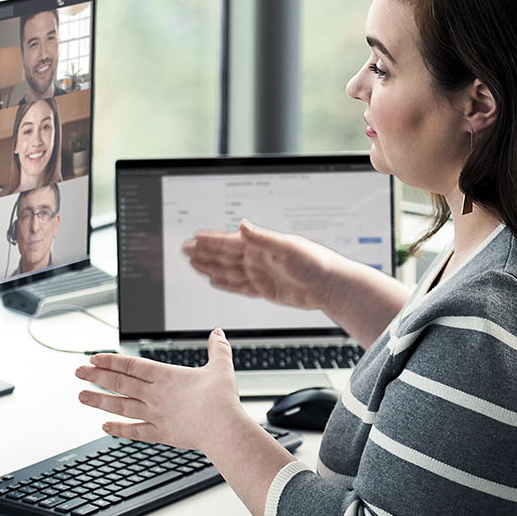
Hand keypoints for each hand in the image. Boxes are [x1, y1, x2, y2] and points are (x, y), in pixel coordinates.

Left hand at [75, 329, 249, 450]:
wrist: (223, 428)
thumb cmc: (222, 400)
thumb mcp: (221, 367)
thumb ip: (217, 349)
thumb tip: (218, 333)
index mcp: (166, 376)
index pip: (131, 365)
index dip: (110, 360)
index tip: (93, 358)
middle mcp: (155, 394)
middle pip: (119, 383)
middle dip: (96, 376)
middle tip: (77, 372)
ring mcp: (155, 415)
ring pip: (121, 406)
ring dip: (99, 400)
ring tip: (81, 396)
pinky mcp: (161, 434)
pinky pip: (135, 431)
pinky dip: (119, 429)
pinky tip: (104, 426)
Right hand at [182, 219, 345, 310]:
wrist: (331, 285)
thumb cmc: (316, 262)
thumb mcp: (287, 247)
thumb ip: (262, 238)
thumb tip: (241, 225)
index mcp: (260, 246)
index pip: (229, 242)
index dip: (211, 240)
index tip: (194, 237)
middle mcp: (258, 258)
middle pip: (224, 255)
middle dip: (204, 252)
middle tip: (185, 249)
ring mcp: (260, 274)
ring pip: (228, 270)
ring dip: (210, 266)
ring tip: (193, 263)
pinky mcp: (265, 290)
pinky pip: (239, 286)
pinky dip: (225, 283)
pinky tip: (214, 280)